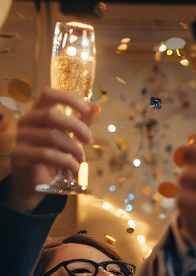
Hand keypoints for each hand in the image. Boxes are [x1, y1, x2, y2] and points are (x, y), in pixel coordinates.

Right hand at [6, 89, 96, 211]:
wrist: (37, 180)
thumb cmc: (54, 154)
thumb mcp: (71, 136)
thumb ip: (81, 122)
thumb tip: (96, 106)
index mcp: (38, 112)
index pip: (48, 94)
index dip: (69, 98)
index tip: (87, 109)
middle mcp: (26, 121)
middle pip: (51, 114)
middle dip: (77, 127)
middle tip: (89, 140)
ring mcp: (21, 137)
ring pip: (52, 135)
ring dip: (74, 148)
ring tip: (81, 158)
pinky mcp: (19, 155)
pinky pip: (47, 154)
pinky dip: (67, 161)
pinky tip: (74, 167)